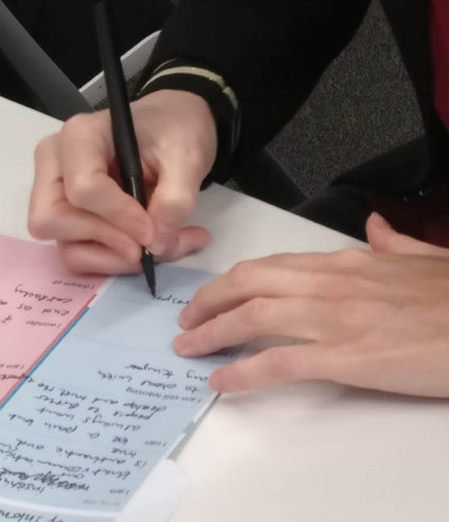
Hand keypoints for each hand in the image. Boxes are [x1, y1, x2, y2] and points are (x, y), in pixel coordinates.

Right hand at [28, 90, 217, 273]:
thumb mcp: (187, 156)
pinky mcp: (66, 219)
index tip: (155, 230)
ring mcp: (55, 194)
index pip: (82, 188)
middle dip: (105, 241)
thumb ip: (177, 199)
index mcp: (79, 136)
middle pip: (52, 220)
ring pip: (64, 245)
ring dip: (113, 258)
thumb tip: (157, 244)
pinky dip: (113, 260)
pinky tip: (147, 246)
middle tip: (149, 245)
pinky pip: (77, 254)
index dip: (119, 216)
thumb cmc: (173, 132)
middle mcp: (54, 165)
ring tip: (161, 246)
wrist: (171, 131)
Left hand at [172, 213, 448, 396]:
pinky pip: (279, 364)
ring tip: (188, 349)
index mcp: (346, 263)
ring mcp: (335, 320)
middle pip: (248, 285)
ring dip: (211, 334)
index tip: (212, 295)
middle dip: (208, 302)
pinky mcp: (347, 357)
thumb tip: (376, 228)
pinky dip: (242, 371)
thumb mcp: (426, 257)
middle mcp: (330, 285)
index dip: (232, 281)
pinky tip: (221, 381)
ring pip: (253, 319)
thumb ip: (393, 244)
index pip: (271, 266)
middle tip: (186, 321)